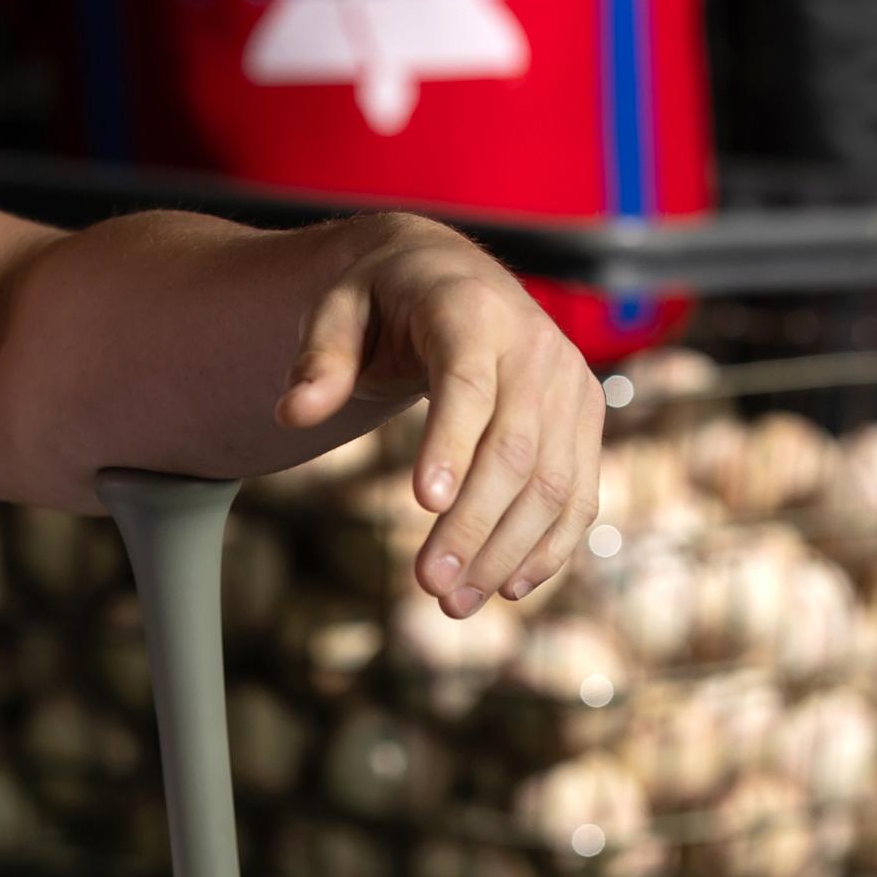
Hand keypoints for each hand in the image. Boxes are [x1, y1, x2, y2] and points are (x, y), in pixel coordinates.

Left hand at [275, 214, 604, 612]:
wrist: (453, 273)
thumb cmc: (383, 296)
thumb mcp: (338, 308)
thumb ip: (320, 359)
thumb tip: (292, 413)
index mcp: (471, 310)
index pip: (467, 383)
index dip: (450, 443)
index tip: (423, 505)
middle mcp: (534, 346)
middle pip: (513, 447)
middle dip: (474, 523)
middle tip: (429, 586)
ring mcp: (569, 384)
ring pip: (551, 481)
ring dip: (507, 550)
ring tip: (454, 603)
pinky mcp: (584, 417)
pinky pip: (577, 491)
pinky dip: (549, 544)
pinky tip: (506, 586)